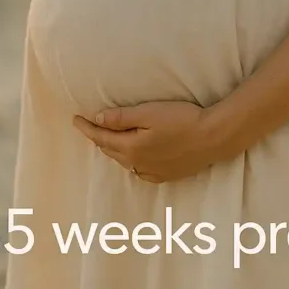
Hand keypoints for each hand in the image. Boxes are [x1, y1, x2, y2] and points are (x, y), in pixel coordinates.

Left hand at [72, 101, 220, 182]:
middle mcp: (138, 164)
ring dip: (114, 150)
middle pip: (110, 151)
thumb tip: (98, 119)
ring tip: (108, 138)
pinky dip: (130, 161)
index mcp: (131, 147)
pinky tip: (134, 156)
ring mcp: (152, 172)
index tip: (75, 119)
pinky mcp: (165, 175)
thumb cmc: (182, 119)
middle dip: (98, 138)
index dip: (87, 128)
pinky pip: (139, 171)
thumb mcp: (150, 112)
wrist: (213, 137)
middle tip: (89, 126)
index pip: (101, 137)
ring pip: (124, 162)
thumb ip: (122, 117)